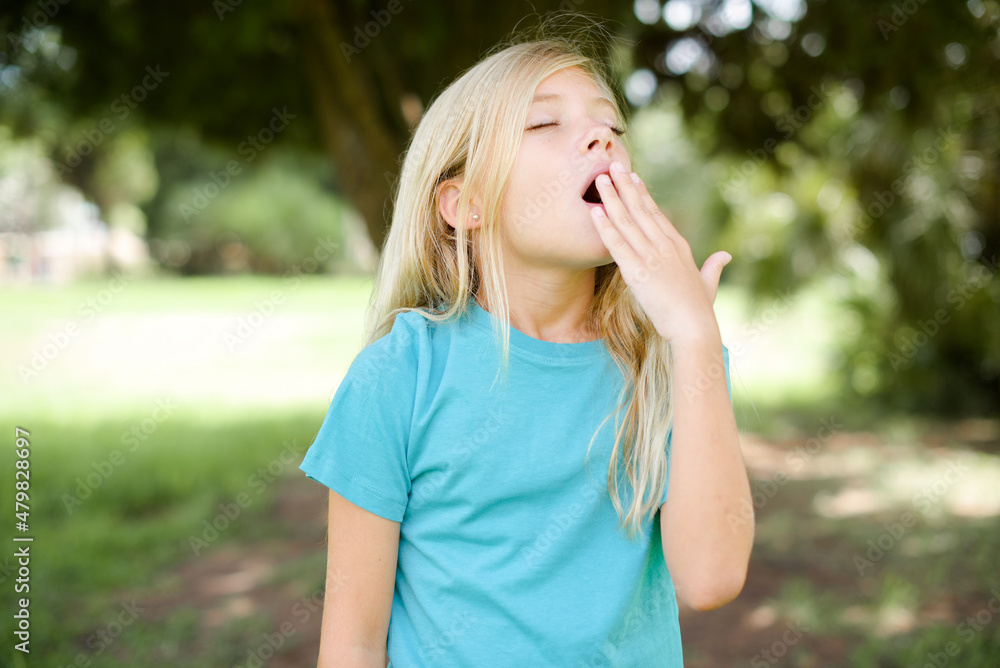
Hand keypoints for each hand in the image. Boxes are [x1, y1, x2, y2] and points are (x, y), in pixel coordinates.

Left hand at [590, 161, 730, 345]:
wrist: (694, 327)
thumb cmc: (699, 310)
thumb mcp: (709, 283)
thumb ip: (714, 267)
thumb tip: (725, 256)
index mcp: (678, 246)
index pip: (656, 214)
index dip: (642, 194)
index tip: (632, 178)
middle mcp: (664, 245)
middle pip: (640, 209)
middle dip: (624, 186)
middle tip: (613, 165)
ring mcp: (650, 256)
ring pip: (626, 221)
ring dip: (610, 198)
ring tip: (599, 179)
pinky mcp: (637, 271)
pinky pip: (616, 244)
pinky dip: (604, 227)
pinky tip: (594, 212)